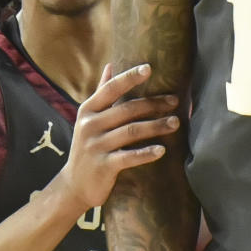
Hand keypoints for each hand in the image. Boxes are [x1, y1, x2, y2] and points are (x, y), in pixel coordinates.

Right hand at [57, 64, 178, 211]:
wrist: (74, 185)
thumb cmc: (87, 147)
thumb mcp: (89, 119)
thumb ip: (101, 93)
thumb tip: (110, 65)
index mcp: (88, 110)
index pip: (110, 89)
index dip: (129, 77)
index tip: (149, 68)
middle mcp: (90, 125)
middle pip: (127, 109)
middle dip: (153, 104)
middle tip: (175, 101)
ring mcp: (95, 146)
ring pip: (132, 131)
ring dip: (156, 126)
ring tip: (176, 122)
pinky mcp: (103, 166)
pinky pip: (128, 157)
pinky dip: (146, 153)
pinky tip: (162, 150)